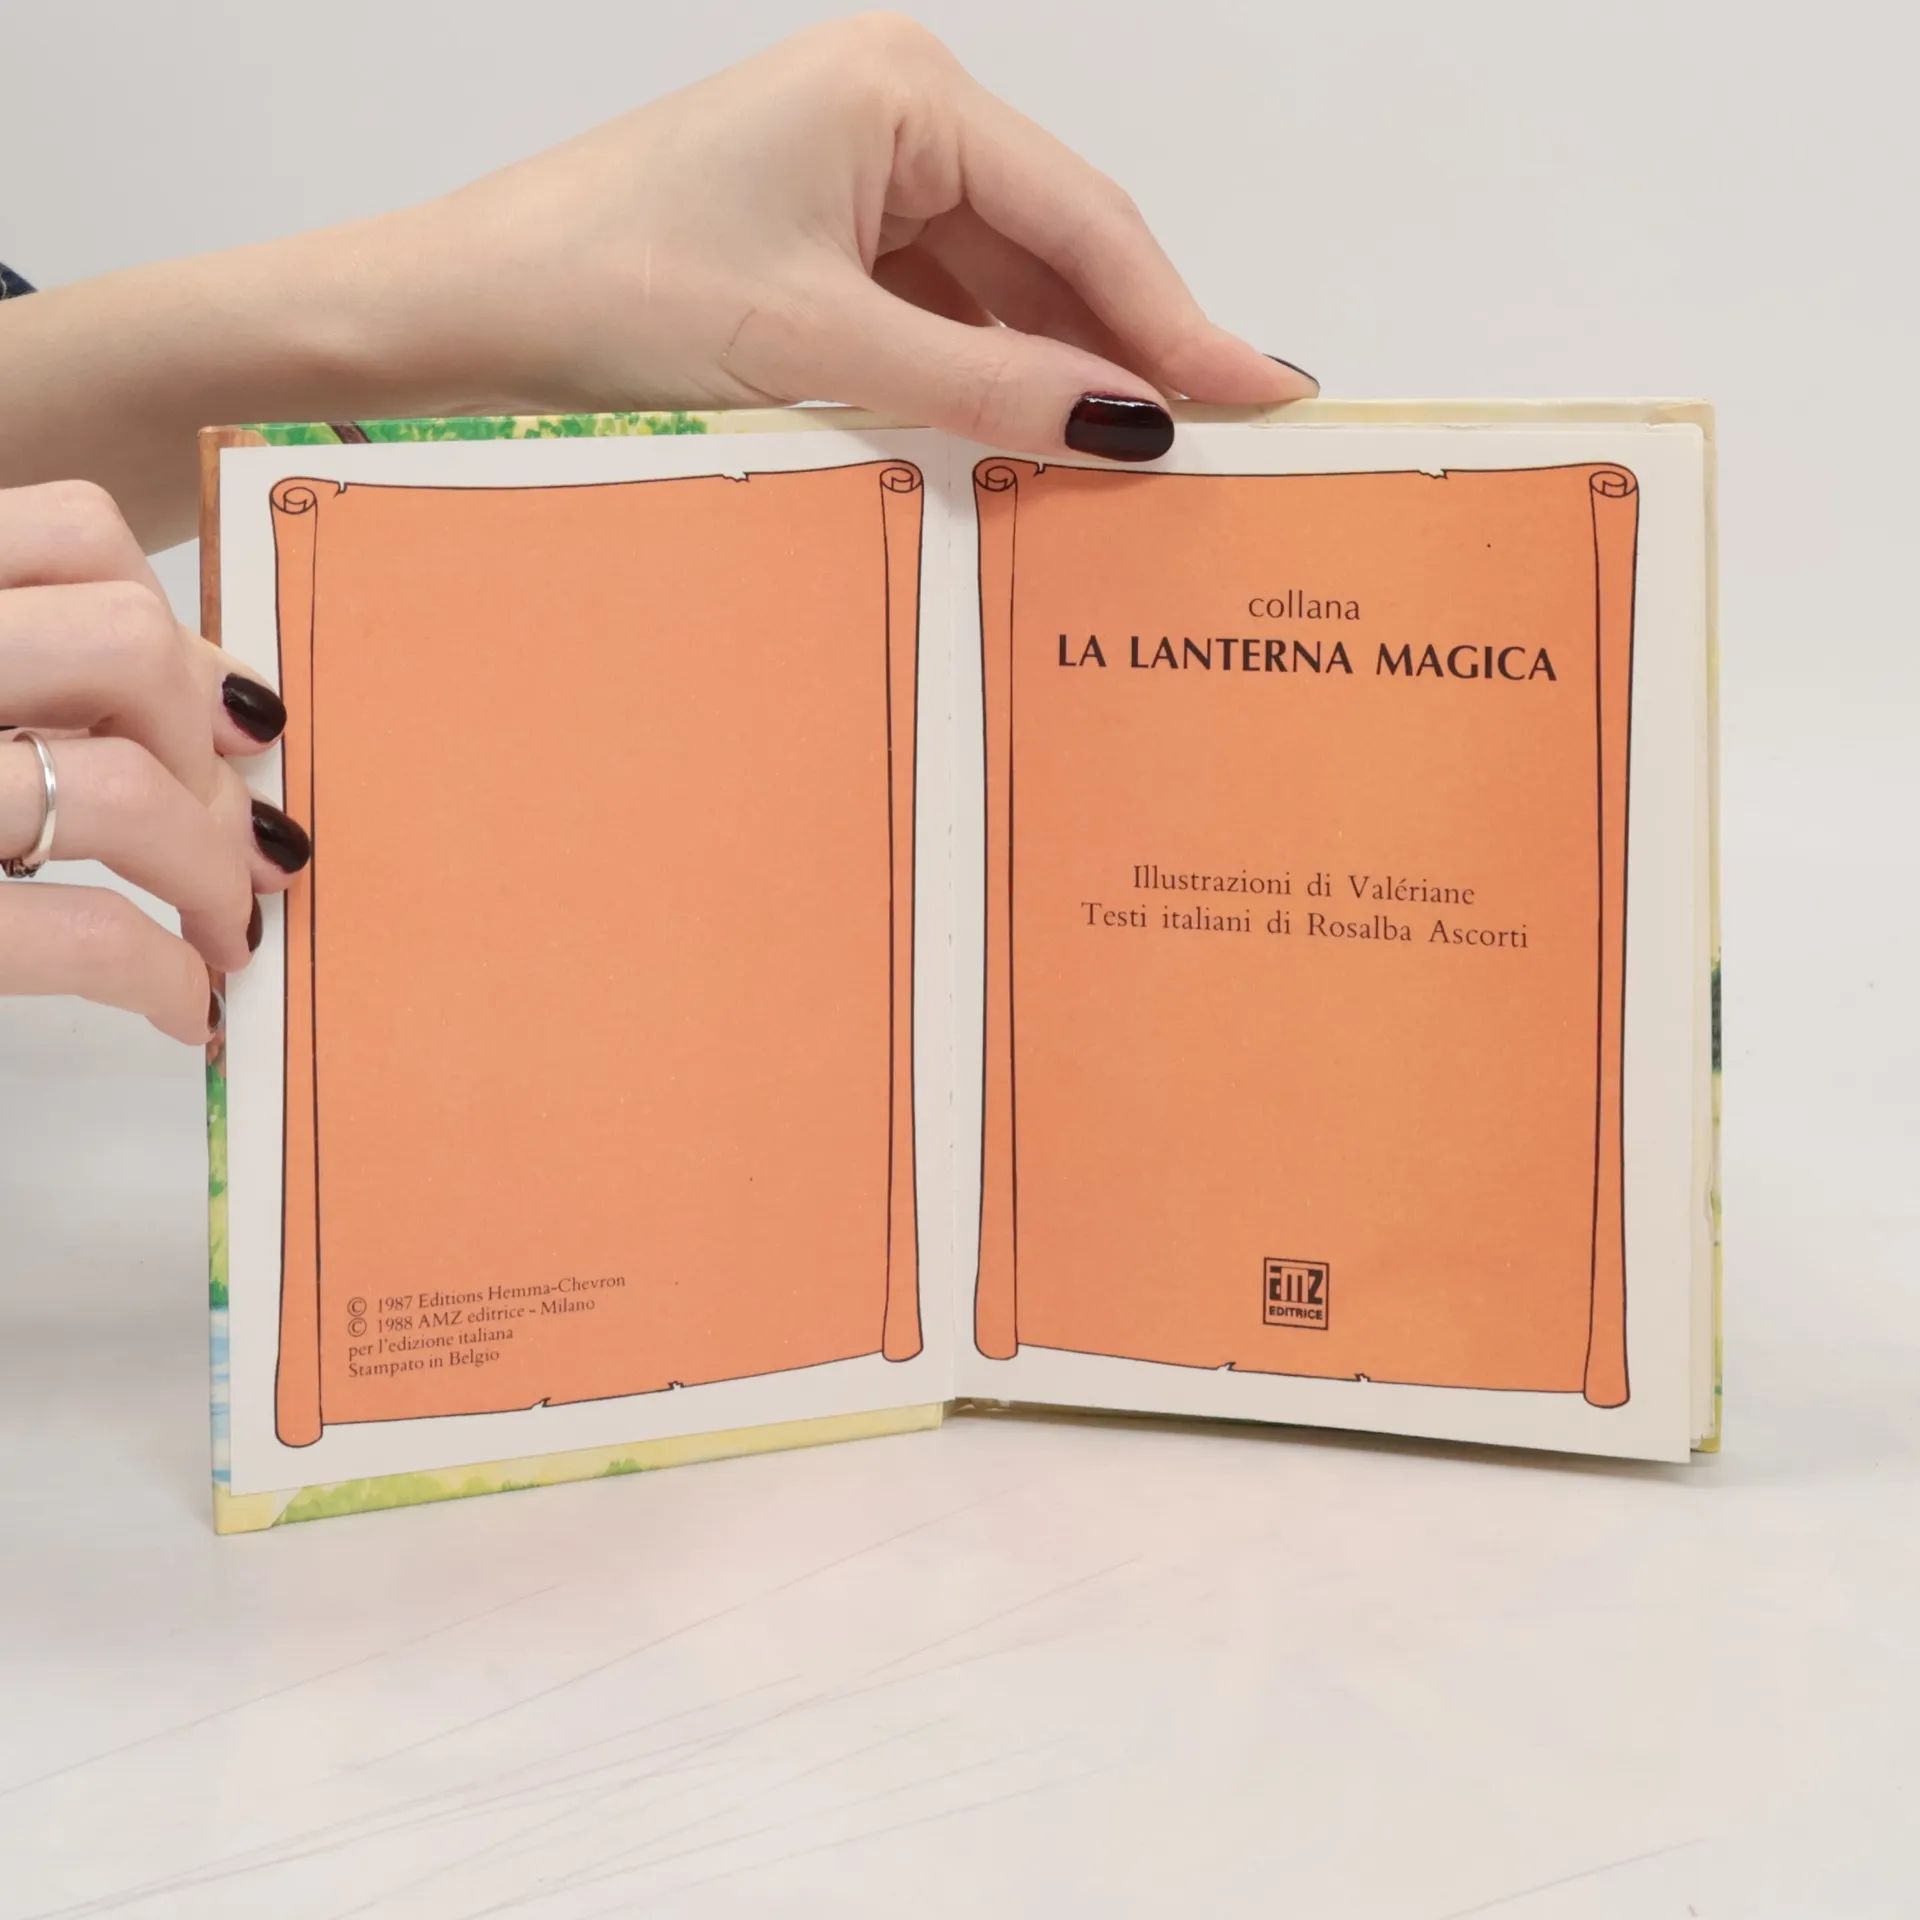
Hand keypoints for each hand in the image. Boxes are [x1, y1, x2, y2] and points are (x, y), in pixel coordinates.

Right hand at [0, 482, 311, 1041]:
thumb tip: (240, 709)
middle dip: (213, 759)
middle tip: (250, 846)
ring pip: (120, 783)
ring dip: (207, 871)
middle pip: (125, 646)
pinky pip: (80, 933)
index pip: (74, 532)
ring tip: (225, 928)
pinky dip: (159, 975)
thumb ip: (43, 664)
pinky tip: (183, 1004)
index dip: (184, 628)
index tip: (246, 721)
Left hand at [377, 13, 1313, 454]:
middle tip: (1226, 443)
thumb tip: (1130, 426)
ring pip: (1005, 289)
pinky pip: (945, 313)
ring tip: (1140, 463)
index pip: (1083, 218)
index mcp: (903, 91)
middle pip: (1057, 248)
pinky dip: (989, 379)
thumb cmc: (607, 286)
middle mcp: (894, 114)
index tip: (1261, 397)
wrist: (459, 310)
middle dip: (1132, 349)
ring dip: (1061, 373)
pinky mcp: (827, 239)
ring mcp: (860, 177)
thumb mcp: (821, 347)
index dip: (1178, 321)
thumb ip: (990, 388)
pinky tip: (1033, 440)